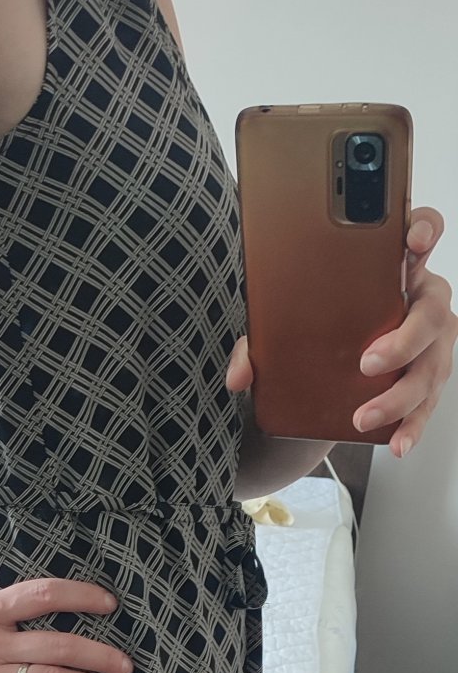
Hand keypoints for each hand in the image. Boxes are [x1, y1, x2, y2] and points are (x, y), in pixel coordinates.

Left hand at [225, 207, 457, 457]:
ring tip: (363, 416)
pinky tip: (396, 443)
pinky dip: (411, 425)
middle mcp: (422, 302)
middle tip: (367, 363)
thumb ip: (262, 341)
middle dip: (404, 340)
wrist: (334, 362)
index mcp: (395, 268)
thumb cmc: (322, 325)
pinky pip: (428, 404)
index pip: (421, 233)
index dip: (424, 230)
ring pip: (431, 367)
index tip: (413, 240)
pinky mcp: (427, 378)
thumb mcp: (289, 322)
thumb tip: (239, 377)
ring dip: (399, 397)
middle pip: (433, 314)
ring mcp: (431, 342)